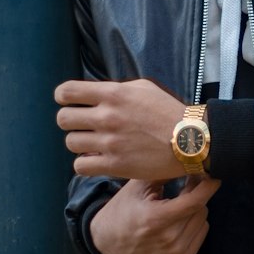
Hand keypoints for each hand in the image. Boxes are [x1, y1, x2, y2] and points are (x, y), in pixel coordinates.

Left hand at [54, 78, 185, 178]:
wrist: (190, 140)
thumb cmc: (168, 111)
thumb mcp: (143, 88)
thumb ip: (115, 89)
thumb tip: (92, 94)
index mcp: (113, 94)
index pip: (67, 92)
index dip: (64, 97)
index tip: (70, 102)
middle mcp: (107, 117)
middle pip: (63, 119)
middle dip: (70, 121)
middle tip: (84, 125)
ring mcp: (110, 142)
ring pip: (71, 143)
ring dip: (80, 143)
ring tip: (95, 143)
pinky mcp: (114, 165)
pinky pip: (80, 166)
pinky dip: (85, 163)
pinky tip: (97, 159)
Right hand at [89, 176, 219, 253]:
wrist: (109, 242)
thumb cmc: (123, 209)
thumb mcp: (138, 186)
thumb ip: (165, 172)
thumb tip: (190, 159)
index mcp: (156, 219)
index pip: (194, 202)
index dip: (207, 186)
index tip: (214, 174)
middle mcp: (168, 240)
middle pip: (200, 209)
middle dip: (195, 195)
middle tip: (184, 187)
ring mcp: (175, 253)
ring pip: (203, 220)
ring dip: (195, 209)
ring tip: (177, 204)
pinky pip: (201, 234)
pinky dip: (195, 224)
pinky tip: (179, 220)